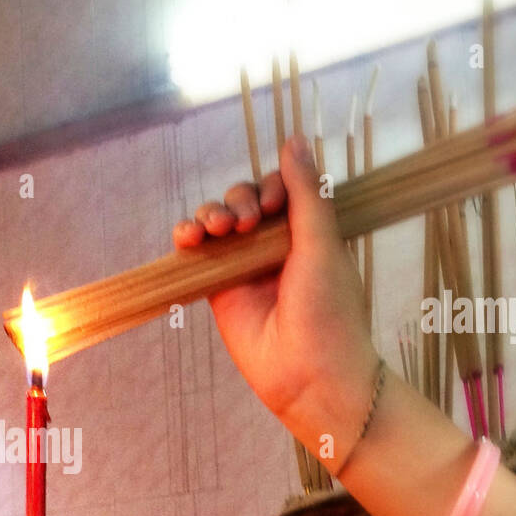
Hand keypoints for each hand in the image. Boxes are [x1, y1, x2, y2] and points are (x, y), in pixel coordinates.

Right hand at [173, 136, 378, 459]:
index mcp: (306, 231)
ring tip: (216, 229)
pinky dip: (188, 238)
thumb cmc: (328, 312)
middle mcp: (274, 246)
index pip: (278, 189)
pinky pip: (197, 256)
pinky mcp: (219, 290)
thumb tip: (294, 140)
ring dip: (211, 215)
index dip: (268, 187)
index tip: (271, 205)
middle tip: (245, 224)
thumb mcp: (321, 244)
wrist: (309, 375)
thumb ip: (305, 193)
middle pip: (243, 200)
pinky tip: (188, 236)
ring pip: (217, 224)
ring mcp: (244, 268)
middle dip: (238, 200)